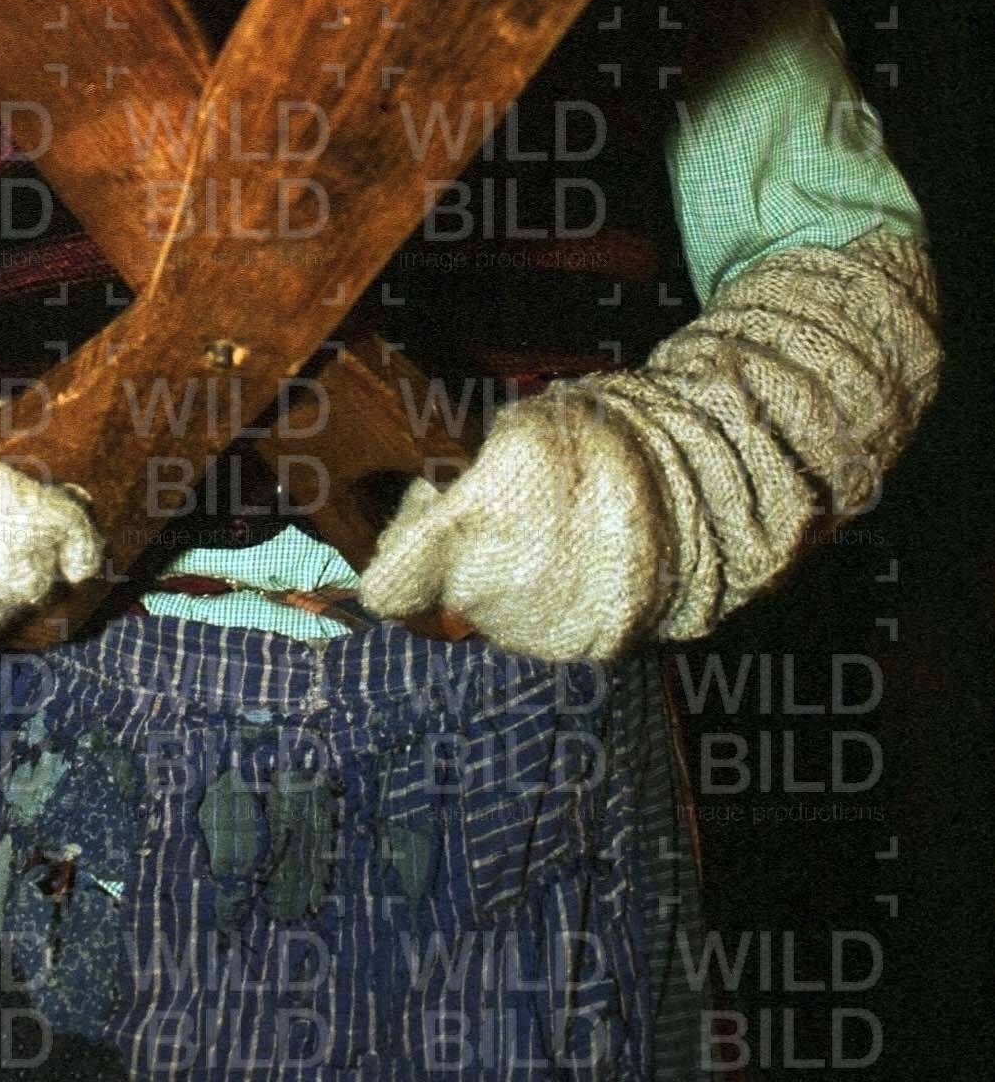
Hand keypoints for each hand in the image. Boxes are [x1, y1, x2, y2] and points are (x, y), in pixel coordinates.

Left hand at [358, 388, 668, 662]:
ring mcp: (535, 630)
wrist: (694, 494)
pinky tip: (580, 560)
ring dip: (504, 579)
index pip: (387, 588)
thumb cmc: (596, 446)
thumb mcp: (517, 430)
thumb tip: (432, 496)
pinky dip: (549, 600)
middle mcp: (491, 593)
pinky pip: (540, 626)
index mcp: (467, 530)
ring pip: (490, 611)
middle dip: (457, 556)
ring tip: (551, 532)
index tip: (423, 528)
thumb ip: (457, 474)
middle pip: (441, 591)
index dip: (396, 557)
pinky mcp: (579, 650)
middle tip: (499, 514)